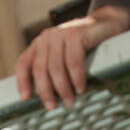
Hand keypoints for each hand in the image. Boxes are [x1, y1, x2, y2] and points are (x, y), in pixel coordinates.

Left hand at [15, 5, 129, 109]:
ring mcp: (61, 34)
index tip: (26, 98)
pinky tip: (80, 88)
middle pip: (39, 69)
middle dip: (45, 91)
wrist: (107, 23)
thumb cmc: (85, 45)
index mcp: (40, 44)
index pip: (23, 63)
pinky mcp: (77, 34)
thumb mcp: (63, 55)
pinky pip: (73, 62)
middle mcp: (47, 37)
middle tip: (52, 106)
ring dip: (63, 88)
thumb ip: (52, 68)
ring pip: (55, 68)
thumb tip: (47, 96)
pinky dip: (76, 78)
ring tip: (69, 101)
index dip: (22, 82)